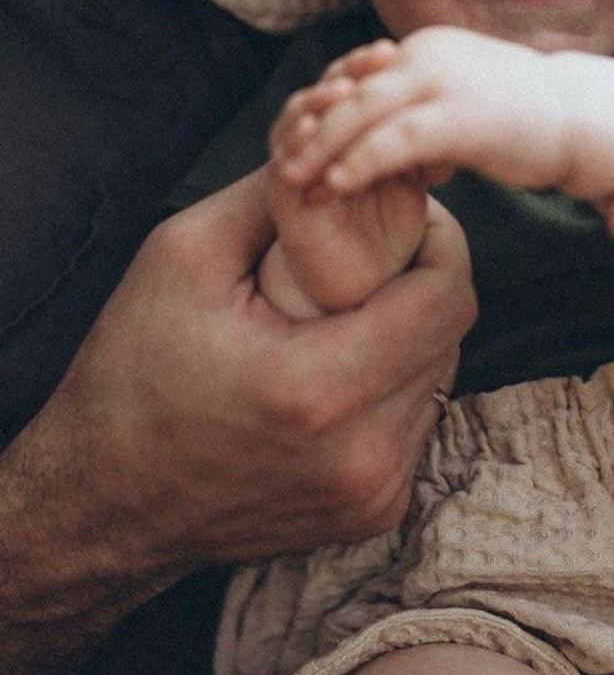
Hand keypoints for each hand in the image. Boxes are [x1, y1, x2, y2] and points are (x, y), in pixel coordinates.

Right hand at [0, 168, 475, 674]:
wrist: (103, 506)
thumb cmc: (130, 377)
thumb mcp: (183, 258)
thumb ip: (279, 199)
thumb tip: (349, 160)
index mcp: (319, 390)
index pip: (446, 297)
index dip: (440, 243)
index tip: (411, 217)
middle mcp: (364, 453)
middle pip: (449, 337)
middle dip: (421, 285)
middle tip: (375, 258)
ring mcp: (375, 493)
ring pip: (438, 381)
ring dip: (408, 339)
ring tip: (347, 320)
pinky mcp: (375, 513)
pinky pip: (414, 425)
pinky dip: (390, 390)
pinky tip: (337, 378)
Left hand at [271, 26, 613, 203]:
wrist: (602, 124)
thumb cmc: (542, 126)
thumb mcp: (476, 111)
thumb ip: (433, 118)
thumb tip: (406, 155)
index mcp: (430, 45)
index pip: (359, 74)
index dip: (323, 109)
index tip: (295, 142)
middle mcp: (431, 51)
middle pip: (348, 89)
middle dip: (310, 128)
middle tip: (279, 164)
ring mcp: (447, 80)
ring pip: (361, 114)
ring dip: (322, 149)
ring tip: (294, 182)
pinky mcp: (464, 115)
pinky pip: (394, 142)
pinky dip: (357, 164)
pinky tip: (335, 191)